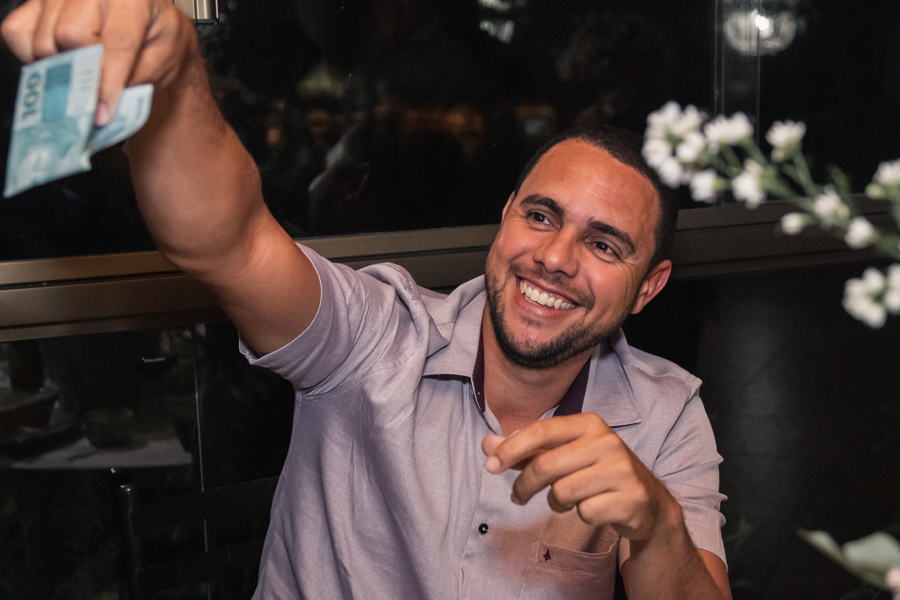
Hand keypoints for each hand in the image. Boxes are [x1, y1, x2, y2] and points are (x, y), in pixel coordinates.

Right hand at [1, 0, 195, 124]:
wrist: (146, 16)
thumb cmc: (156, 34)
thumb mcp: (165, 55)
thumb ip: (139, 77)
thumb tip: (105, 103)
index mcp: (133, 0)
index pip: (116, 43)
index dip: (108, 84)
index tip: (102, 114)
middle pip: (70, 36)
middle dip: (82, 76)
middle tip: (92, 98)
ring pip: (43, 38)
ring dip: (59, 70)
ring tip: (80, 79)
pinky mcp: (35, 1)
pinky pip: (17, 32)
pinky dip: (32, 55)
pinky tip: (57, 62)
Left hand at [481, 412, 679, 540]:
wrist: (647, 503)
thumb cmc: (597, 473)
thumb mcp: (565, 455)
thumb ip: (527, 450)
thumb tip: (487, 444)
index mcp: (589, 423)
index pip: (541, 430)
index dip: (511, 448)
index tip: (490, 466)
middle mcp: (607, 441)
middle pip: (546, 465)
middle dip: (523, 485)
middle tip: (517, 497)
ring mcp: (621, 470)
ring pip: (562, 492)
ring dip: (555, 502)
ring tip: (566, 500)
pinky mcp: (630, 498)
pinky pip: (585, 512)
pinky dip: (581, 515)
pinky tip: (593, 508)